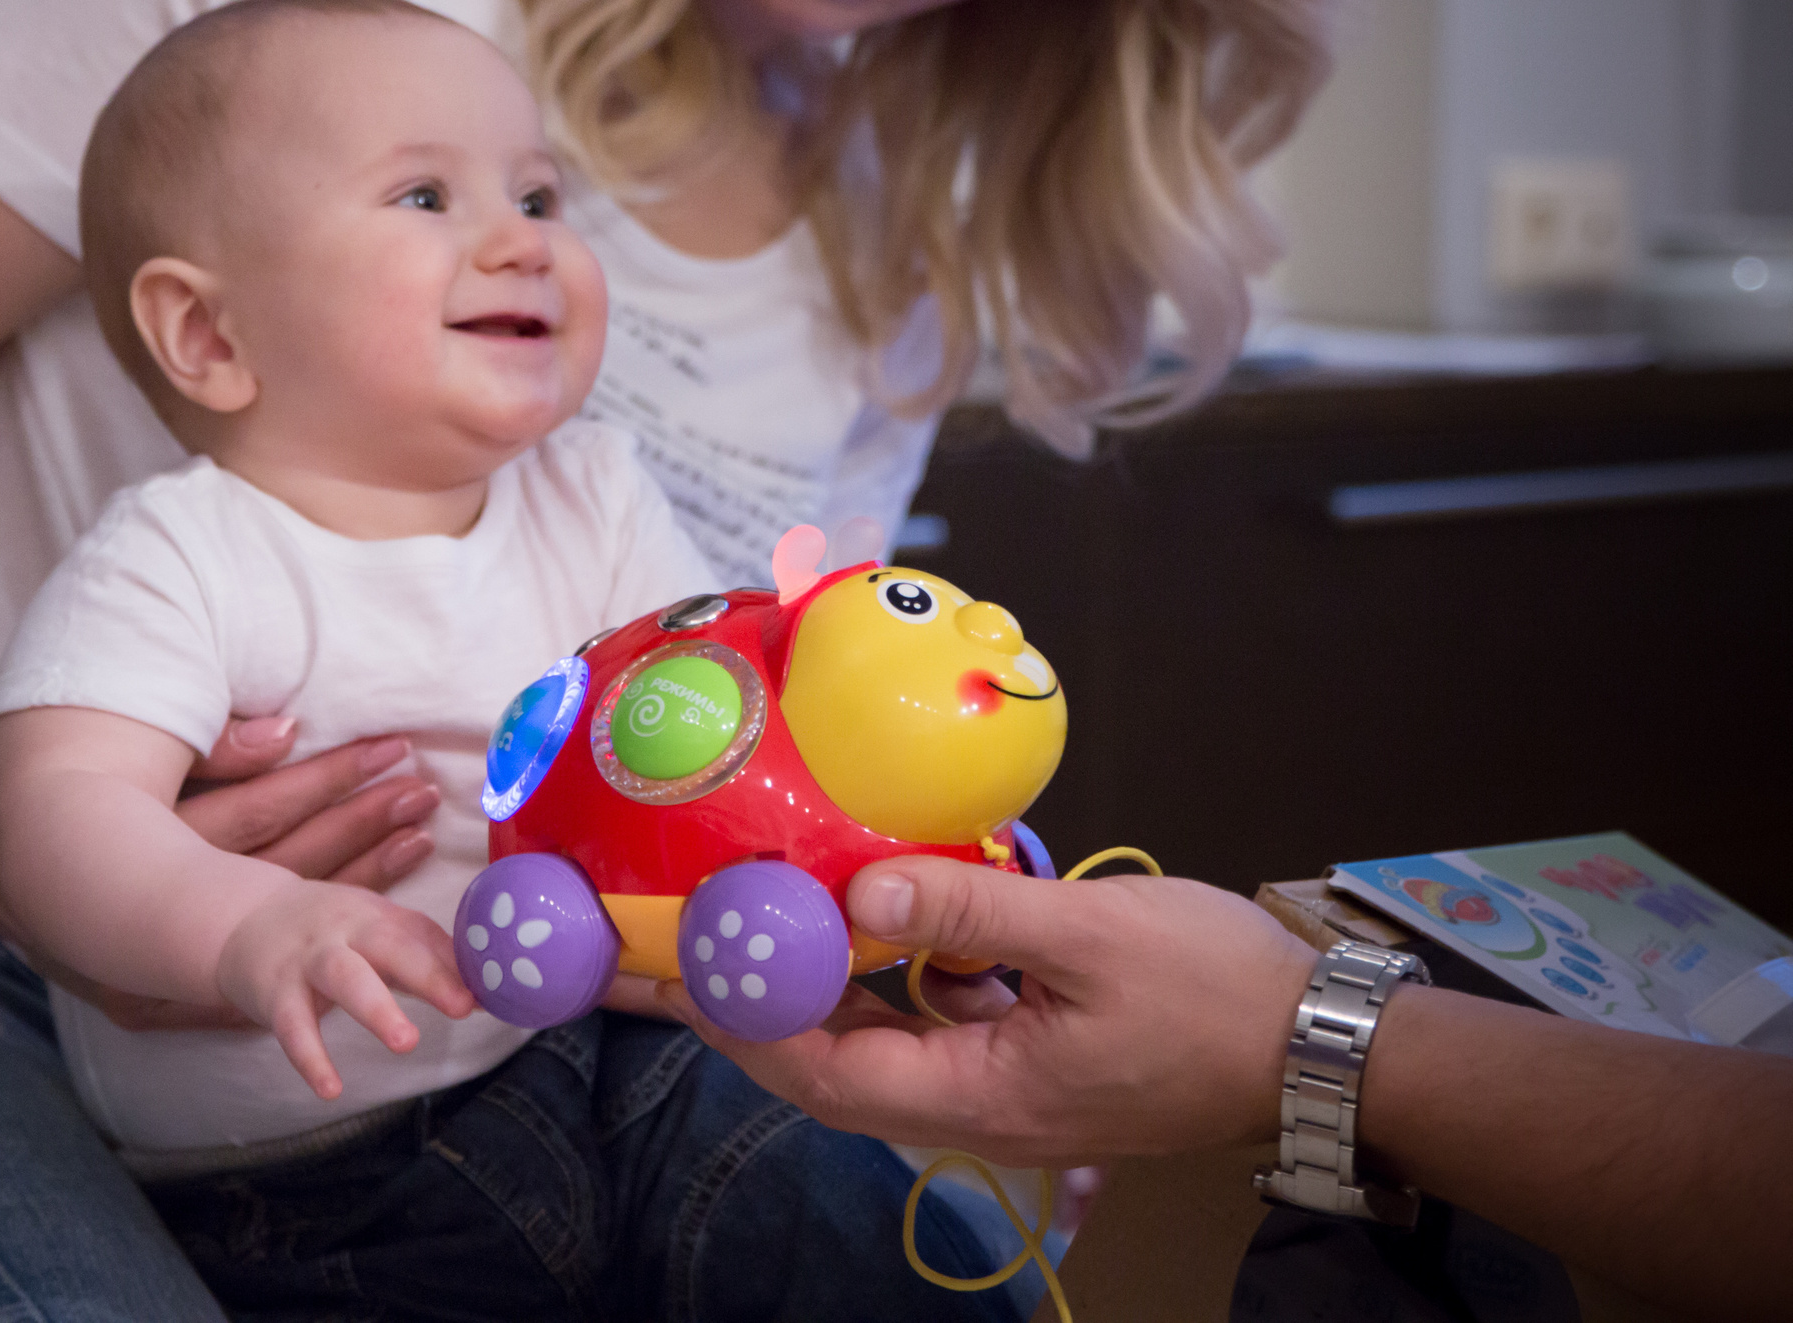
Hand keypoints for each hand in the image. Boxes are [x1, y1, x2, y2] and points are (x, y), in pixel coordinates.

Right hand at [80, 722, 441, 1030]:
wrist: (10, 878)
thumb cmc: (81, 804)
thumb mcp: (137, 763)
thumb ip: (211, 751)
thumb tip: (285, 731)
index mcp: (169, 839)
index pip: (270, 808)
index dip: (335, 779)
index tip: (393, 751)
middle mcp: (179, 901)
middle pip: (293, 865)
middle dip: (366, 829)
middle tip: (424, 797)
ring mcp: (178, 954)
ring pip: (292, 919)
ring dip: (362, 882)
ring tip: (418, 842)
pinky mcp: (176, 990)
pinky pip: (270, 971)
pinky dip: (324, 947)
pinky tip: (376, 933)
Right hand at [216, 883, 475, 1099]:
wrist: (243, 919)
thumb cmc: (329, 932)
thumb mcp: (375, 930)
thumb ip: (426, 957)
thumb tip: (484, 994)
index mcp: (376, 916)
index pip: (422, 935)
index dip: (456, 963)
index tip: (490, 991)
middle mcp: (344, 930)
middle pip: (388, 945)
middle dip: (426, 973)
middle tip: (460, 1006)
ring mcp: (307, 959)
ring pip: (343, 977)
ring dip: (376, 1007)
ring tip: (406, 1042)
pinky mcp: (273, 991)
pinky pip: (292, 1026)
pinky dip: (310, 1059)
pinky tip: (331, 1089)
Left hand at [660, 856, 1316, 1167]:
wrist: (1326, 1042)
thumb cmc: (1220, 992)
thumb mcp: (1090, 934)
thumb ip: (968, 913)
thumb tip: (858, 893)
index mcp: (989, 1096)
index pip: (827, 1074)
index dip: (745, 1021)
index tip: (680, 969)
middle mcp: (981, 1107)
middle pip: (831, 1069)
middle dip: (748, 1008)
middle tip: (674, 952)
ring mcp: (1003, 1087)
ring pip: (874, 1047)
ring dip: (806, 994)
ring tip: (741, 930)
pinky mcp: (1026, 1058)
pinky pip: (925, 1026)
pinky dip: (878, 981)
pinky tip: (862, 922)